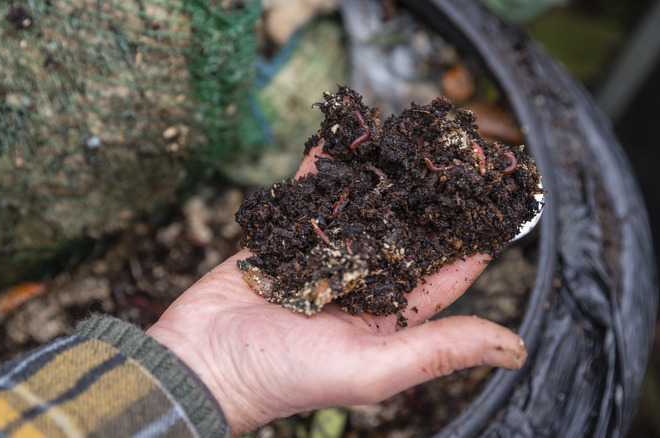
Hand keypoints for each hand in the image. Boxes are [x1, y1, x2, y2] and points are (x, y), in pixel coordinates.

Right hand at [147, 142, 526, 435]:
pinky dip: (325, 169)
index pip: (443, 276)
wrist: (202, 360)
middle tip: (457, 157)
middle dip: (430, 199)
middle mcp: (359, 285)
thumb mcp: (372, 369)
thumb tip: (514, 349)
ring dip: (382, 177)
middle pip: (405, 234)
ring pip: (360, 210)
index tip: (499, 205)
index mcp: (387, 319)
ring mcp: (321, 258)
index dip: (473, 243)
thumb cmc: (284, 376)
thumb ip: (438, 350)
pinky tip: (343, 139)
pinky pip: (311, 197)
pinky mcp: (284, 238)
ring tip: (409, 139)